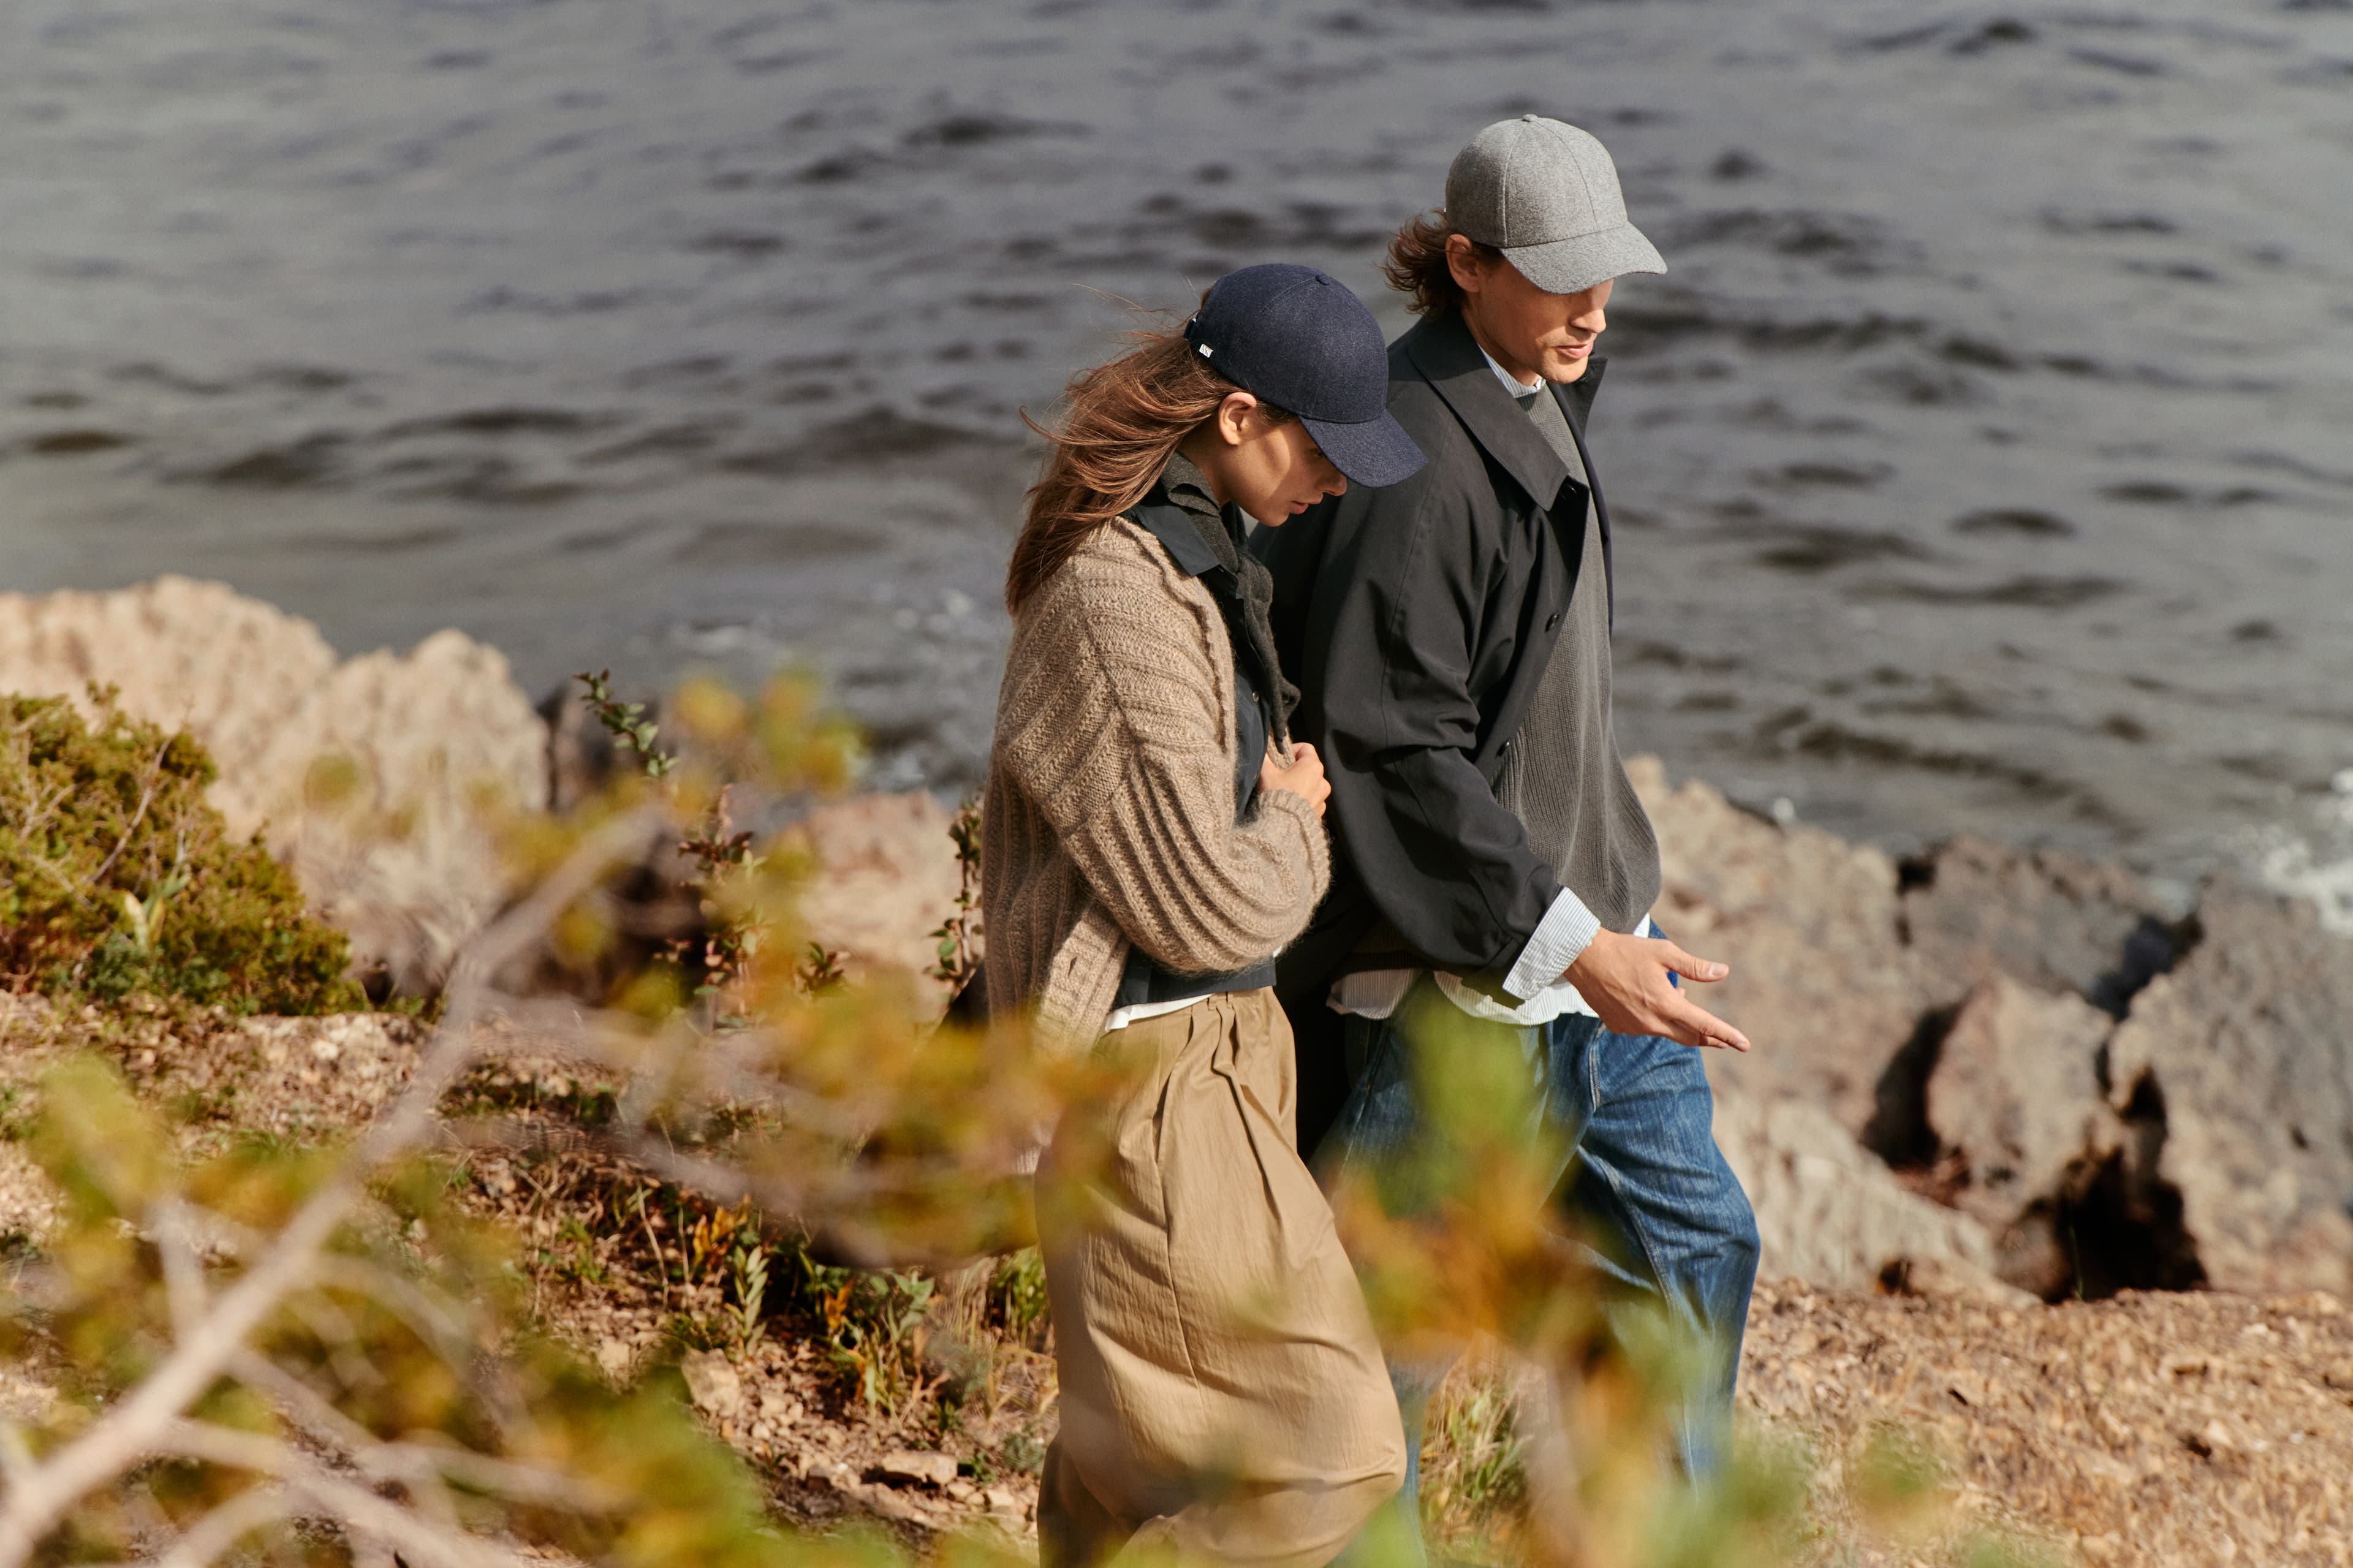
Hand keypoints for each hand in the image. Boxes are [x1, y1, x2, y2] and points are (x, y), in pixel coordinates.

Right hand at [1259, 741, 1329, 818]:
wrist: (1281, 827)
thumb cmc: (1276, 797)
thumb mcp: (1266, 773)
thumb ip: (1264, 759)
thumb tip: (1262, 751)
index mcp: (1313, 767)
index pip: (1305, 748)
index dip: (1291, 749)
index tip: (1279, 758)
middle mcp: (1322, 782)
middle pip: (1308, 768)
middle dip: (1293, 769)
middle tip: (1278, 776)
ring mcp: (1322, 799)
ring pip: (1310, 785)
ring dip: (1299, 786)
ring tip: (1283, 792)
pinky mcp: (1319, 813)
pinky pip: (1310, 802)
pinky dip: (1301, 801)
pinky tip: (1288, 805)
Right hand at [1562, 928, 1749, 1051]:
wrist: (1584, 959)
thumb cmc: (1626, 951)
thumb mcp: (1664, 952)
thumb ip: (1694, 966)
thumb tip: (1723, 972)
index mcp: (1665, 1004)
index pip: (1704, 1025)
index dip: (1727, 1035)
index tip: (1745, 1045)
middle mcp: (1650, 1021)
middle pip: (1689, 1037)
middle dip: (1709, 1038)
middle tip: (1723, 1039)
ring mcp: (1633, 1027)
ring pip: (1666, 1032)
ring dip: (1679, 1022)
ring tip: (1680, 999)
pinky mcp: (1618, 1026)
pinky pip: (1645, 1028)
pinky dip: (1656, 1019)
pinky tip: (1652, 1002)